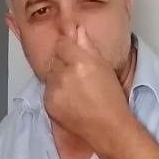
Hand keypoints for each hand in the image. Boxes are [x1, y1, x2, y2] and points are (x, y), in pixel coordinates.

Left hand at [44, 27, 129, 146]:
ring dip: (58, 77)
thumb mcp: (104, 67)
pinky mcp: (48, 103)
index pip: (61, 44)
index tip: (72, 51)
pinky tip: (70, 98)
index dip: (67, 47)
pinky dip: (55, 91)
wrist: (107, 128)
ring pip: (49, 74)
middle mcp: (64, 75)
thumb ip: (87, 46)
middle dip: (63, 62)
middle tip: (78, 74)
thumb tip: (77, 30)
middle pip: (54, 58)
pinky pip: (47, 89)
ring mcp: (54, 90)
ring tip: (75, 88)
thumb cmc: (111, 98)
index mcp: (81, 63)